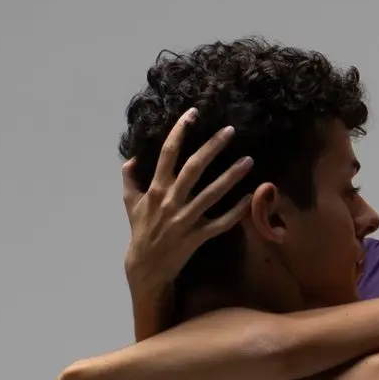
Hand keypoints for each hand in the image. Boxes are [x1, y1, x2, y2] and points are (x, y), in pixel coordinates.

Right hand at [123, 111, 253, 292]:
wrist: (146, 265)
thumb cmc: (140, 230)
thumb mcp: (130, 202)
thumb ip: (129, 178)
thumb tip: (131, 158)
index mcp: (156, 189)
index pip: (168, 154)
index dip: (180, 131)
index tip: (193, 113)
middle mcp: (171, 200)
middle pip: (195, 168)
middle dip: (212, 147)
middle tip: (230, 130)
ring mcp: (186, 219)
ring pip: (212, 193)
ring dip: (231, 176)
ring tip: (249, 160)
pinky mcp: (198, 236)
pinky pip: (221, 222)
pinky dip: (236, 211)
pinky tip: (249, 198)